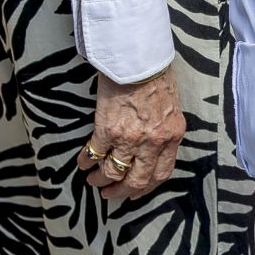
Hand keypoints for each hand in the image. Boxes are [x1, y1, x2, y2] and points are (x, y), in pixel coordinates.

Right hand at [74, 68, 183, 202]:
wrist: (138, 59)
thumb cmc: (156, 77)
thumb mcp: (171, 109)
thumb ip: (164, 131)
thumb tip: (152, 149)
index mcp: (172, 136)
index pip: (161, 174)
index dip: (146, 188)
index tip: (134, 193)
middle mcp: (153, 142)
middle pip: (137, 180)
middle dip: (121, 192)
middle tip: (110, 194)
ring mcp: (129, 138)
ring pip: (113, 172)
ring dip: (100, 180)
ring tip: (93, 181)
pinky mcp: (107, 130)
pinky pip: (94, 154)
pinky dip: (86, 162)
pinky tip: (82, 164)